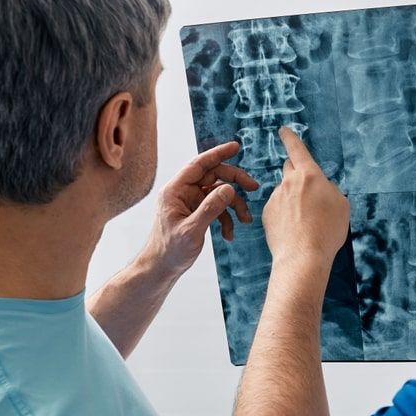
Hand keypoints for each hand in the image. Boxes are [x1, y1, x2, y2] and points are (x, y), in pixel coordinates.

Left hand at [140, 141, 258, 277]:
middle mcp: (183, 193)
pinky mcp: (196, 213)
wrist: (161, 268)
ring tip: (245, 220)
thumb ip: (210, 208)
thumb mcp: (192, 230)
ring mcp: (190, 203)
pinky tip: (229, 235)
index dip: (218, 154)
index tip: (236, 147)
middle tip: (254, 188)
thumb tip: (228, 189)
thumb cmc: (170, 251)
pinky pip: (216, 208)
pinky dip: (226, 219)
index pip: (199, 165)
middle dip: (234, 182)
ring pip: (218, 193)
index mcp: (175, 191)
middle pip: (213, 177)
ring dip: (234, 205)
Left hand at [262, 127, 349, 266]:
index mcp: (309, 176)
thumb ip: (330, 189)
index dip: (290, 137)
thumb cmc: (327, 231)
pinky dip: (284, 215)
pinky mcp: (266, 213)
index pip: (297, 149)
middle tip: (307, 192)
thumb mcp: (342, 205)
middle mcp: (289, 182)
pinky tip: (294, 229)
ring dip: (293, 200)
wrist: (303, 257)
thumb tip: (321, 187)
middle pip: (290, 168)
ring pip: (285, 192)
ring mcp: (275, 198)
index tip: (284, 130)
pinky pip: (277, 208)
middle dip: (297, 174)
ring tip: (305, 223)